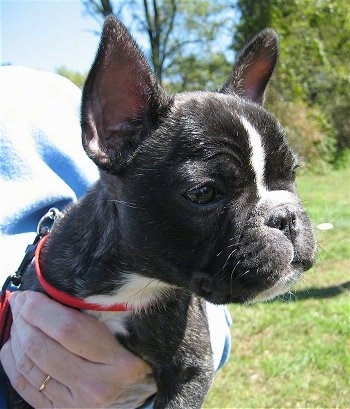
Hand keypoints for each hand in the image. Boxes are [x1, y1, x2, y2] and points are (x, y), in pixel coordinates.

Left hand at [0, 291, 155, 407]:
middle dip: (24, 319)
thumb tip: (60, 295)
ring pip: (29, 365)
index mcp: (118, 362)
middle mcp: (95, 387)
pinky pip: (25, 387)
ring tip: (18, 318)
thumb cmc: (140, 359)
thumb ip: (103, 317)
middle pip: (42, 347)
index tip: (30, 295)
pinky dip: (12, 362)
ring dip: (17, 336)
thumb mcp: (132, 335)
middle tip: (20, 301)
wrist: (142, 398)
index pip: (67, 329)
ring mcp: (76, 404)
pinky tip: (12, 344)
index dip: (41, 309)